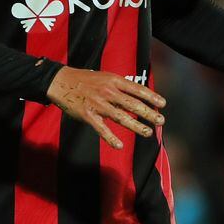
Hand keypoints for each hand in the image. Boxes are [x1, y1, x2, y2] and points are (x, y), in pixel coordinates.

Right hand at [47, 67, 166, 149]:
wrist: (61, 81)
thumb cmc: (85, 80)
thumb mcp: (105, 77)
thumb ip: (120, 86)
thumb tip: (137, 96)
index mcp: (114, 81)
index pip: (136, 89)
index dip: (151, 96)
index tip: (163, 104)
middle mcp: (108, 91)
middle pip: (132, 104)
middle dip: (148, 113)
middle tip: (161, 121)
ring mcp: (98, 104)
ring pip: (120, 117)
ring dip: (136, 126)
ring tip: (148, 132)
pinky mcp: (87, 115)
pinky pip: (101, 128)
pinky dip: (110, 138)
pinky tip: (119, 145)